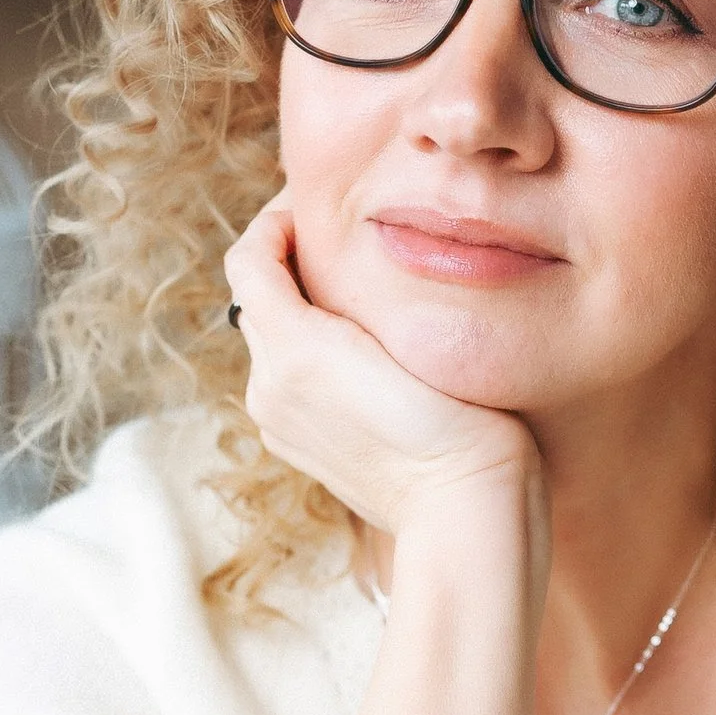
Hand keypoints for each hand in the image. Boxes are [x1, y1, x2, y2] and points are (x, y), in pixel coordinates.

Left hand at [223, 198, 542, 546]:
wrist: (467, 511)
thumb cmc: (458, 419)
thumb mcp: (400, 333)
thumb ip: (345, 286)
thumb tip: (312, 248)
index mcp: (288, 351)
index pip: (248, 259)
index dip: (276, 219)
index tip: (317, 203)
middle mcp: (267, 388)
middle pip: (259, 298)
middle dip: (291, 263)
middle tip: (347, 239)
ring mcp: (280, 423)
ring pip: (275, 340)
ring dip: (303, 311)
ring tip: (361, 296)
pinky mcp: (300, 449)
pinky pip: (290, 381)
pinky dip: (312, 355)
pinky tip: (366, 355)